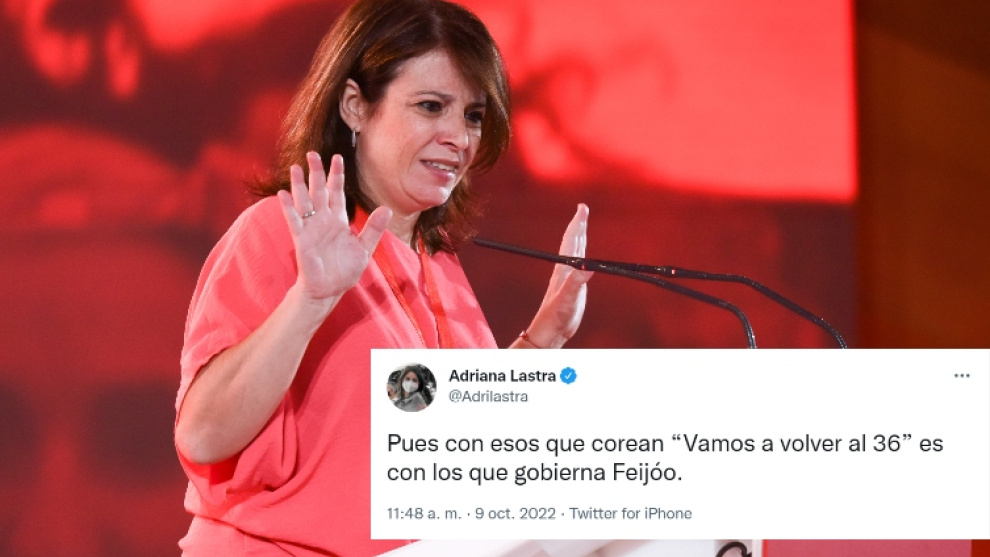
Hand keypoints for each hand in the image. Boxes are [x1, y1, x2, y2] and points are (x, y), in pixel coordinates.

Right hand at [277, 152, 390, 302]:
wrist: (329, 289)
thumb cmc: (345, 270)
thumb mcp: (365, 249)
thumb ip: (374, 229)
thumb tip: (387, 209)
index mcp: (339, 220)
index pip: (337, 192)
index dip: (337, 175)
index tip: (338, 157)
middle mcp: (324, 220)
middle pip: (319, 190)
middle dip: (316, 172)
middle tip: (313, 153)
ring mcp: (311, 228)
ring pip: (304, 201)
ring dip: (299, 185)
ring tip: (295, 167)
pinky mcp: (301, 239)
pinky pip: (294, 220)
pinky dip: (289, 207)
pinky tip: (284, 194)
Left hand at [522, 204, 592, 347]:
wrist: (549, 332)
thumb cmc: (555, 317)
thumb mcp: (567, 298)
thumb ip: (576, 282)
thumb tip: (587, 266)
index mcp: (564, 269)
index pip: (572, 240)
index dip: (578, 224)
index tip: (582, 208)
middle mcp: (565, 270)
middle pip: (573, 242)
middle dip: (579, 224)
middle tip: (583, 209)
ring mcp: (569, 278)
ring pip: (575, 251)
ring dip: (580, 236)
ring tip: (582, 225)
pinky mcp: (573, 288)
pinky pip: (579, 265)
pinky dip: (582, 255)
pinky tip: (583, 258)